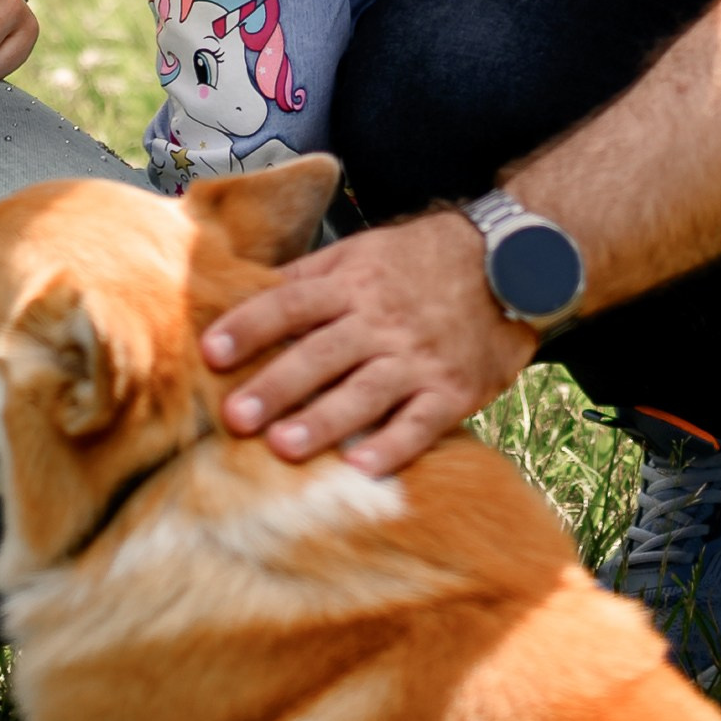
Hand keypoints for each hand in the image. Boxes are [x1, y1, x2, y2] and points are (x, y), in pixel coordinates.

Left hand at [199, 208, 535, 475]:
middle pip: (321, 354)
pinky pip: (420, 423)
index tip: (210, 352)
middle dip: (276, 385)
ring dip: (323, 420)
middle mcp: (382, 320)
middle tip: (235, 416)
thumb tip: (245, 296)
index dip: (248, 325)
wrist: (509, 262)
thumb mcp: (362, 251)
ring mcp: (419, 358)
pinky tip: (362, 468)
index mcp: (353, 283)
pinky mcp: (454, 390)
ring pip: (365, 392)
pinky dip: (393, 446)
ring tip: (283, 447)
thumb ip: (308, 276)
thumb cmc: (420, 260)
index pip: (290, 302)